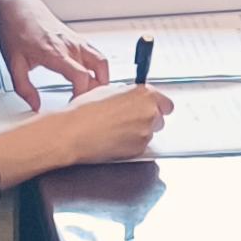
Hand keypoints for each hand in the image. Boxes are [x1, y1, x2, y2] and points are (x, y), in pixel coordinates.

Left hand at [0, 0, 107, 109]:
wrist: (18, 8)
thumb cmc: (15, 31)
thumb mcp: (13, 64)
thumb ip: (24, 88)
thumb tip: (35, 106)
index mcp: (55, 53)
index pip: (81, 77)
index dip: (81, 94)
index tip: (72, 104)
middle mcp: (70, 46)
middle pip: (97, 72)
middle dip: (92, 92)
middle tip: (81, 103)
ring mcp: (76, 41)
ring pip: (102, 63)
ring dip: (100, 80)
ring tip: (89, 93)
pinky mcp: (78, 39)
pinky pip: (97, 55)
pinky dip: (99, 69)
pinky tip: (90, 78)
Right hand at [50, 83, 174, 165]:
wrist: (74, 132)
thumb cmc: (86, 110)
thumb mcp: (109, 90)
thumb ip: (128, 94)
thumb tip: (131, 99)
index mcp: (144, 95)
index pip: (166, 103)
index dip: (157, 106)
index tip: (151, 108)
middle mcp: (149, 113)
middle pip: (159, 119)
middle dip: (146, 119)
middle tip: (127, 120)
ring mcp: (145, 133)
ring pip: (149, 133)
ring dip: (138, 132)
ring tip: (116, 130)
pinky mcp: (138, 150)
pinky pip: (140, 146)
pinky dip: (131, 144)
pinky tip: (114, 139)